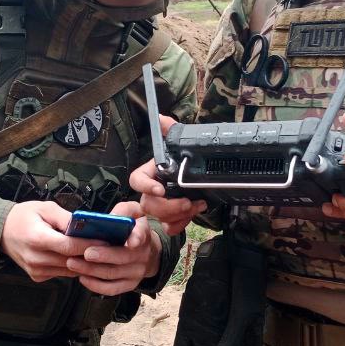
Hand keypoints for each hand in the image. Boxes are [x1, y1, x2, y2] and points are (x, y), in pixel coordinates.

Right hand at [0, 201, 100, 282]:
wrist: (2, 232)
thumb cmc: (24, 216)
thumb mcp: (45, 208)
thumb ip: (66, 218)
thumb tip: (86, 226)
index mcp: (37, 239)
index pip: (69, 246)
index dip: (89, 245)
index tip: (106, 242)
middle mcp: (36, 259)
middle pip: (72, 261)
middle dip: (91, 255)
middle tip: (109, 247)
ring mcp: (36, 271)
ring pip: (70, 271)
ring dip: (84, 263)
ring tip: (98, 252)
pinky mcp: (38, 277)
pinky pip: (62, 274)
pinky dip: (72, 267)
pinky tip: (79, 257)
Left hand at [65, 200, 161, 295]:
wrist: (145, 250)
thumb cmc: (132, 228)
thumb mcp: (132, 212)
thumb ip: (123, 211)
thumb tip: (110, 217)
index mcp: (142, 233)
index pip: (142, 234)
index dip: (137, 237)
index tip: (131, 242)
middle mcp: (142, 255)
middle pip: (123, 257)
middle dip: (103, 256)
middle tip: (86, 253)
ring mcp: (136, 272)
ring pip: (113, 274)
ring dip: (92, 270)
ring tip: (73, 263)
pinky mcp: (129, 285)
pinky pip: (111, 289)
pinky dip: (96, 285)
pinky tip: (82, 277)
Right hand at [129, 116, 205, 234]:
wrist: (208, 180)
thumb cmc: (190, 161)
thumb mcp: (182, 145)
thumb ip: (170, 130)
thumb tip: (160, 117)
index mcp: (152, 172)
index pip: (136, 180)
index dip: (145, 186)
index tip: (160, 190)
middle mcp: (153, 191)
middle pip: (147, 204)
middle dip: (168, 206)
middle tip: (187, 202)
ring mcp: (161, 207)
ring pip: (158, 217)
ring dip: (178, 215)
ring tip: (197, 205)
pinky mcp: (172, 219)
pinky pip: (169, 228)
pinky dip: (181, 224)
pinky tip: (193, 214)